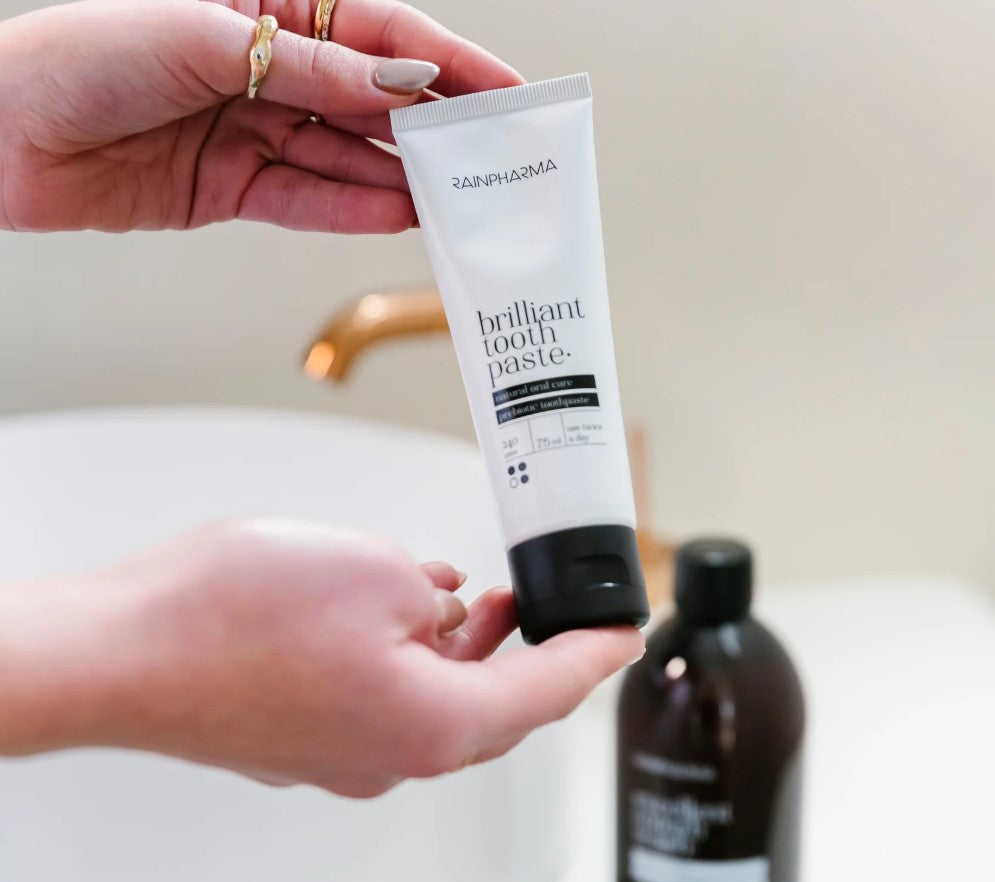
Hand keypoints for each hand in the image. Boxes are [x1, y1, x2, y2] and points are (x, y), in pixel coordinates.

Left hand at [0, 0, 521, 232]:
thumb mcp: (203, 40)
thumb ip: (309, 68)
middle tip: (490, 158)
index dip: (449, 62)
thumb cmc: (77, 57)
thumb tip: (395, 87)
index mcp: (265, 6)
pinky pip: (307, 199)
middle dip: (433, 129)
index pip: (380, 34)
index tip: (506, 90)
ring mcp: (253, 128)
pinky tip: (395, 217)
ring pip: (345, 157)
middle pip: (372, 101)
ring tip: (454, 198)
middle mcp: (267, 68)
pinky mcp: (234, 183)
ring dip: (399, 179)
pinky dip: (349, 211)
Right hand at [0, 520, 643, 796]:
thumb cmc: (233, 618)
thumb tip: (444, 602)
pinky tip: (401, 616)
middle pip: (493, 706)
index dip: (596, 654)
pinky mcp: (301, 736)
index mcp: (433, 723)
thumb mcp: (376, 569)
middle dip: (527, 651)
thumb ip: (434, 591)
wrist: (121, 652)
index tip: (627, 636)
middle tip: (544, 608)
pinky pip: (383, 701)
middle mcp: (391, 755)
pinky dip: (410, 659)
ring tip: (476, 600)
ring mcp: (342, 753)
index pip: (547, 691)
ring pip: (435, 704)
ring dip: (464, 653)